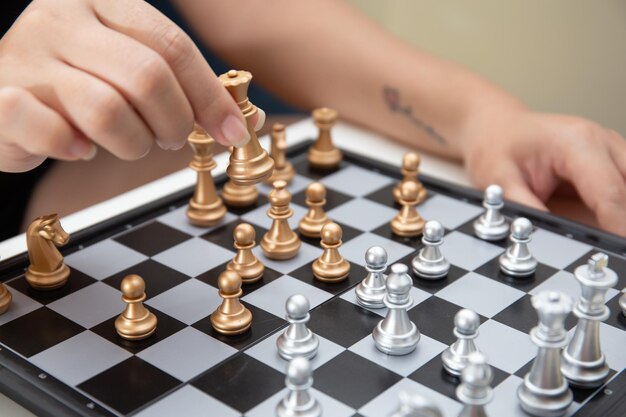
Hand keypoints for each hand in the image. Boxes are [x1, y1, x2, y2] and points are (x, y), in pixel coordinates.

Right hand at [0, 0, 249, 172]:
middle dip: (174, 122)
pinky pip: (52, 131)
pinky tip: (79, 148)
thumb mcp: (127, 67)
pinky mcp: (2, 98)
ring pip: (106, 109)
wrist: (2, 95)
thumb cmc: (75, 85)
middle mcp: (62, 20)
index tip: (232, 130)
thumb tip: (238, 120)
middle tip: (171, 138)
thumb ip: (177, 83)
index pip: (172, 45)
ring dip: (133, 142)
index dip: (210, 95)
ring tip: (128, 143)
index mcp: (102, 3)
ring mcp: (26, 57)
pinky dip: (76, 149)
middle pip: (147, 76)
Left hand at [462, 108, 625, 236]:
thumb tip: (547, 237)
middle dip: (624, 221)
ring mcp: (613, 149)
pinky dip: (622, 208)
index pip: (609, 192)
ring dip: (624, 214)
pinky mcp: (615, 161)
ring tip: (612, 241)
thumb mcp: (498, 180)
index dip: (618, 226)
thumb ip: (525, 208)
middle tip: (614, 250)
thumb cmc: (498, 148)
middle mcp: (601, 141)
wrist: (498, 128)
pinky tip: (613, 227)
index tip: (619, 251)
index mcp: (574, 142)